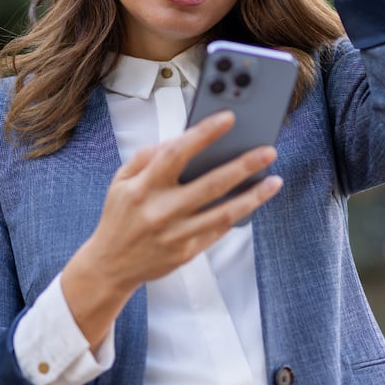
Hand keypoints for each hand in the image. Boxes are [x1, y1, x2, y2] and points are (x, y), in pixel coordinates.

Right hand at [61, 110, 282, 347]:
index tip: (228, 118)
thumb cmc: (119, 216)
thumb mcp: (121, 181)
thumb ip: (147, 157)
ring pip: (224, 213)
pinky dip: (238, 215)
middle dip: (244, 166)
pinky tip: (253, 201)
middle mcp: (161, 211)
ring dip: (253, 196)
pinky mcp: (186, 252)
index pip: (176, 153)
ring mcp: (176, 234)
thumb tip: (179, 139)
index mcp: (143, 187)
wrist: (110, 265)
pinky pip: (218, 230)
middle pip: (211, 184)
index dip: (204, 134)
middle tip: (268, 151)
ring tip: (274, 181)